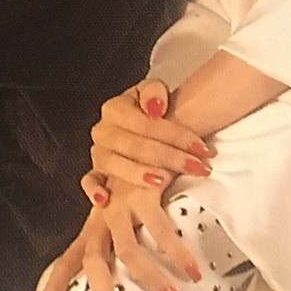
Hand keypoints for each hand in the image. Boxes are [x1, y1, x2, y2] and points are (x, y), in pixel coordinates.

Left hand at [33, 176, 199, 290]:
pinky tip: (191, 267)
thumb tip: (132, 277)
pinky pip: (161, 231)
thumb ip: (125, 237)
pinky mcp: (144, 192)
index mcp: (95, 224)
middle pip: (92, 262)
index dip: (53, 288)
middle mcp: (102, 215)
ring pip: (127, 252)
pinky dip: (177, 252)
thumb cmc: (143, 171)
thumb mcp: (126, 207)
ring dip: (152, 278)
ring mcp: (121, 203)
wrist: (155, 127)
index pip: (68, 260)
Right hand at [88, 79, 213, 189]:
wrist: (141, 126)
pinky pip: (89, 182)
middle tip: (195, 166)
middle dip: (169, 157)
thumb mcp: (154, 91)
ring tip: (164, 181)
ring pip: (114, 164)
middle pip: (134, 145)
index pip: (145, 123)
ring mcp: (98, 154)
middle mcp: (103, 131)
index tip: (200, 147)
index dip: (176, 135)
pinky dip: (94, 190)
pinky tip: (105, 199)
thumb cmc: (150, 111)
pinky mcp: (96, 173)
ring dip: (139, 174)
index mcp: (115, 108)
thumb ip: (154, 92)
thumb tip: (155, 108)